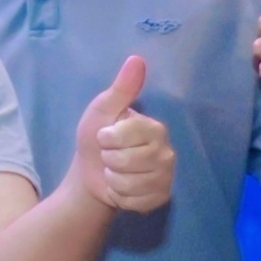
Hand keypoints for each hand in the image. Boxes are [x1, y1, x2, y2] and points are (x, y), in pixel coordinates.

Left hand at [71, 54, 175, 213]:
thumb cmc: (98, 138)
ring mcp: (167, 176)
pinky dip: (121, 197)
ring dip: (113, 180)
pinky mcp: (162, 197)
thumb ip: (121, 89)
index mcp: (154, 128)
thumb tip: (136, 59)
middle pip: (126, 161)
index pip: (124, 135)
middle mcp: (167, 151)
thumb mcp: (102, 111)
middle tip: (111, 157)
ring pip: (130, 183)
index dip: (106, 138)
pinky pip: (136, 201)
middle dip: (109, 160)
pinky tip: (123, 189)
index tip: (105, 136)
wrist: (93, 174)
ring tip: (116, 172)